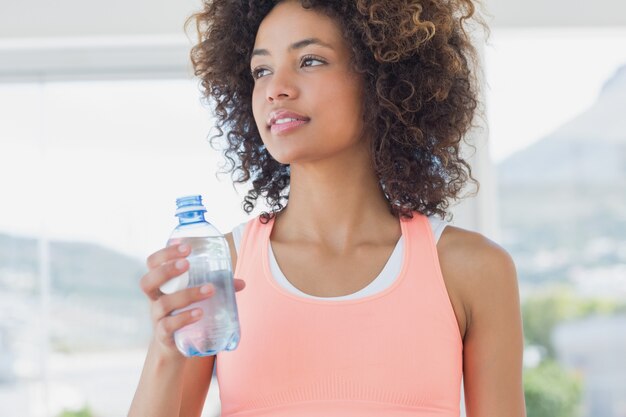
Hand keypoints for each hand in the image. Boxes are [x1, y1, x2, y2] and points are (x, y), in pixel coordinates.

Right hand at [139, 243, 245, 357]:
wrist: (173, 347)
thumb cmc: (184, 313)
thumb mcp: (196, 297)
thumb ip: (216, 287)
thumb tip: (241, 283)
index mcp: (161, 285)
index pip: (152, 264)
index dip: (164, 254)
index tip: (185, 247)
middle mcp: (155, 300)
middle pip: (147, 282)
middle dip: (167, 270)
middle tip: (187, 264)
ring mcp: (157, 318)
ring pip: (164, 303)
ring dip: (187, 294)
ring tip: (209, 290)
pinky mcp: (163, 335)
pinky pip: (168, 326)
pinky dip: (184, 318)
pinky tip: (199, 313)